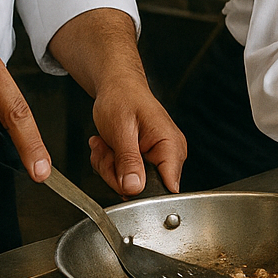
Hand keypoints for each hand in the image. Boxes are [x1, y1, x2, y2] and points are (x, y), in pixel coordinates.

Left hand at [86, 76, 187, 195]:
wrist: (116, 86)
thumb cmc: (122, 97)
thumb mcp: (121, 129)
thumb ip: (129, 160)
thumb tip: (134, 189)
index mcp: (171, 146)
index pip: (168, 188)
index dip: (142, 192)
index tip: (122, 178)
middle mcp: (169, 155)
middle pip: (144, 190)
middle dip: (117, 175)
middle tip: (107, 152)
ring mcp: (157, 159)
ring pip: (130, 186)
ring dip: (110, 168)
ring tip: (106, 145)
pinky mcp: (145, 161)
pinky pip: (125, 177)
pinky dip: (110, 165)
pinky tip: (108, 147)